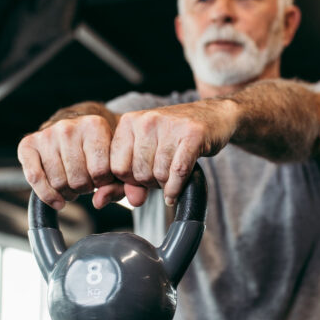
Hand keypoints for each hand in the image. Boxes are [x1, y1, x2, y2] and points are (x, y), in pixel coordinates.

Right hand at [18, 115, 137, 210]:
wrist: (75, 125)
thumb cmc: (98, 146)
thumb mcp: (115, 160)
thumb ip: (118, 185)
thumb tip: (99, 201)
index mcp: (94, 125)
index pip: (101, 171)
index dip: (104, 182)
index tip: (102, 177)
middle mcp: (68, 127)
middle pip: (78, 179)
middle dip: (85, 188)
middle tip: (86, 181)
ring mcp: (46, 135)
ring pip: (58, 182)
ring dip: (68, 192)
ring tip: (73, 183)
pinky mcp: (28, 144)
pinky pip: (35, 178)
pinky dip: (46, 194)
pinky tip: (56, 199)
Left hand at [111, 100, 237, 204]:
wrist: (212, 117)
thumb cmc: (174, 139)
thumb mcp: (145, 153)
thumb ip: (124, 179)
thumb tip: (106, 202)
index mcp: (129, 122)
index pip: (116, 167)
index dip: (129, 180)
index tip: (140, 177)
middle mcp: (147, 120)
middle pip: (138, 173)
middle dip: (150, 182)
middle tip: (159, 174)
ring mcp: (170, 126)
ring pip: (159, 174)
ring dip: (166, 184)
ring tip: (170, 174)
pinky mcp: (193, 134)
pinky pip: (178, 172)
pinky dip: (176, 188)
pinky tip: (175, 192)